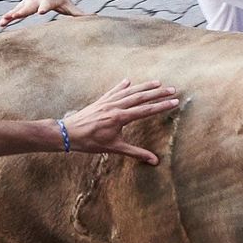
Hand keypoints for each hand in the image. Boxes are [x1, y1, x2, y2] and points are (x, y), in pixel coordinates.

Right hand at [0, 0, 85, 26]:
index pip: (47, 4)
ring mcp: (27, 3)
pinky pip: (13, 13)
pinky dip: (7, 18)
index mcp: (48, 1)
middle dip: (24, 11)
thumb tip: (95, 17)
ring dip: (11, 15)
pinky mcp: (22, 6)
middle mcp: (36, 1)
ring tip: (3, 22)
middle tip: (18, 15)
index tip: (41, 11)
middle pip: (29, 6)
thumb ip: (79, 13)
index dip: (44, 7)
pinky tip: (1, 25)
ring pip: (18, 9)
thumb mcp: (69, 4)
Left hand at [59, 79, 180, 163]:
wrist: (68, 134)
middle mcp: (115, 106)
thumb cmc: (90, 142)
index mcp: (120, 118)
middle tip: (172, 89)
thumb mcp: (114, 148)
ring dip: (144, 86)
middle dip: (158, 93)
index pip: (146, 110)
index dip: (162, 106)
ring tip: (157, 82)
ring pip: (129, 92)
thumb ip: (136, 153)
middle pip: (140, 97)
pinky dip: (121, 86)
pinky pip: (113, 91)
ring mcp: (107, 102)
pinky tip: (128, 81)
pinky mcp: (100, 101)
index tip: (174, 102)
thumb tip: (155, 161)